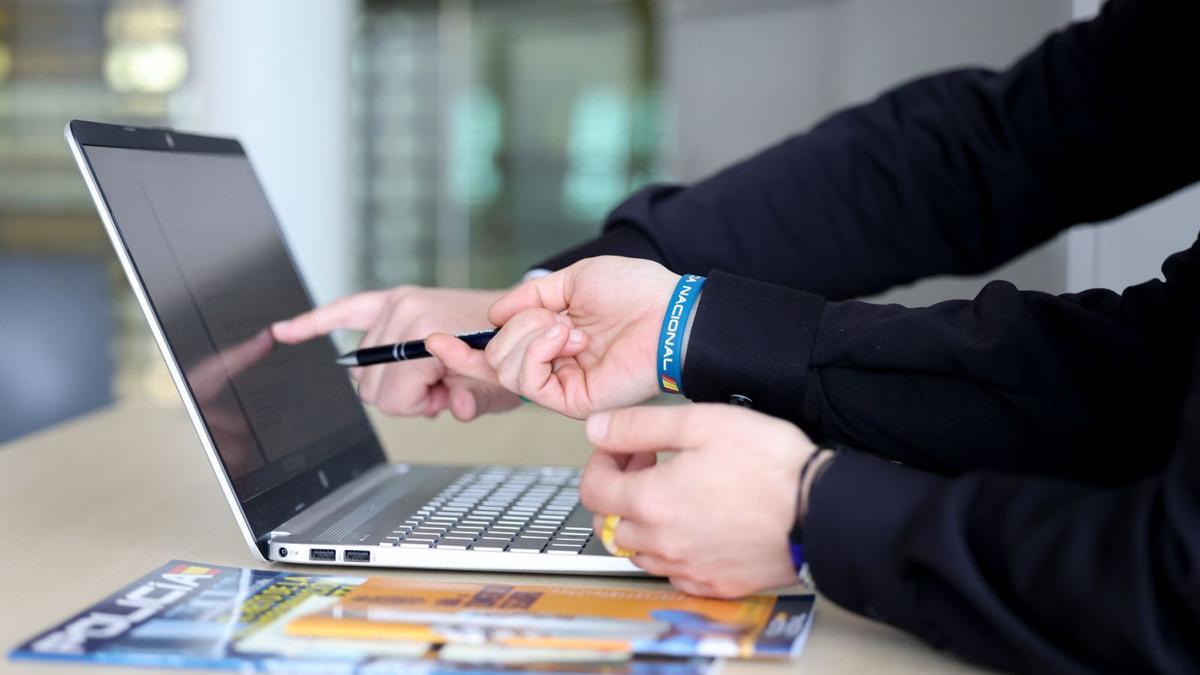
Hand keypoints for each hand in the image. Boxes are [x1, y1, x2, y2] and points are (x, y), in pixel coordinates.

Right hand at [271, 287, 519, 419]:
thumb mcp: (496, 389)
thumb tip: (457, 407)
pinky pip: (342, 311)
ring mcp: (397, 303)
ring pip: (360, 368)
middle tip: (439, 384)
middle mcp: (406, 313)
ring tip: (427, 371)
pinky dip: (313, 323)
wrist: (518, 318)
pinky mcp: (392, 298)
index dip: (418, 407)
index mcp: (428, 335)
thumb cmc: (505, 355)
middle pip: (370, 385)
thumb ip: (472, 403)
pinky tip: (283, 332)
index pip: (390, 396)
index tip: (445, 395)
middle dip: (404, 396)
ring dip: (389, 378)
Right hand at [427, 256, 677, 418]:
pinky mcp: (571, 402)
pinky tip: (565, 339)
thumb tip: (492, 316)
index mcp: (550, 339)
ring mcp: (561, 385)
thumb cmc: (634, 291)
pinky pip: (527, 382)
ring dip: (529, 338)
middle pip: (493, 359)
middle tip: (554, 317)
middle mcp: (551, 366)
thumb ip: (529, 297)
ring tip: (567, 327)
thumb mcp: (573, 280)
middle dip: (515, 329)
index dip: (461, 351)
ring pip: (504, 370)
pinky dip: (537, 353)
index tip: (434, 339)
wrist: (670, 313)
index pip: (495, 353)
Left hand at [580, 404, 813, 597]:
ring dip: (642, 522)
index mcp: (651, 501)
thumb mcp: (700, 422)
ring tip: (674, 493)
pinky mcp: (715, 584)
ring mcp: (688, 568)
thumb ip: (638, 426)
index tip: (623, 449)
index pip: (593, 489)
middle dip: (619, 491)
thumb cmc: (769, 464)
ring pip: (639, 552)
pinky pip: (674, 572)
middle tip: (648, 466)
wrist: (821, 511)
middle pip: (610, 525)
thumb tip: (597, 429)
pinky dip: (672, 549)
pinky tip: (696, 525)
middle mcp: (662, 543)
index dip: (601, 462)